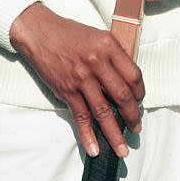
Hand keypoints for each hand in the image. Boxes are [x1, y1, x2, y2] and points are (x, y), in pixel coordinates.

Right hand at [9, 2, 143, 157]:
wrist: (39, 32)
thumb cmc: (69, 33)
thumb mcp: (98, 35)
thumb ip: (113, 55)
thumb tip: (126, 80)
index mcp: (109, 46)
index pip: (134, 75)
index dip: (140, 92)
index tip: (140, 101)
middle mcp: (97, 62)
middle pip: (122, 96)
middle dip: (132, 117)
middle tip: (137, 128)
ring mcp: (81, 78)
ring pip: (103, 112)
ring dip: (114, 134)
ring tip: (122, 148)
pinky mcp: (67, 90)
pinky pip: (80, 117)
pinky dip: (87, 135)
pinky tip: (94, 148)